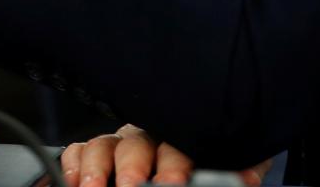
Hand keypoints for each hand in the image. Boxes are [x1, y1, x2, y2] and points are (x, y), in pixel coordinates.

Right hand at [60, 125, 273, 186]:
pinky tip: (72, 183)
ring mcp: (118, 146)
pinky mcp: (95, 156)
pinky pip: (77, 151)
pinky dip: (72, 164)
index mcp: (181, 137)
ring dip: (94, 169)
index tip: (174, 183)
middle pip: (133, 145)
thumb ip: (240, 166)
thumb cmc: (209, 158)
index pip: (176, 146)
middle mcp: (146, 138)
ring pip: (100, 146)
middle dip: (130, 169)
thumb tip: (247, 178)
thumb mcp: (233, 159)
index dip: (173, 165)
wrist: (186, 163)